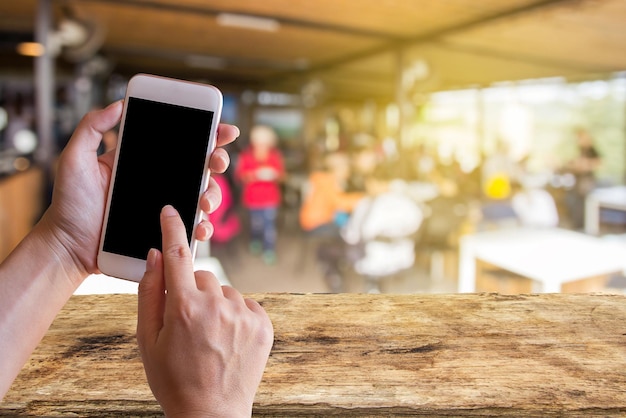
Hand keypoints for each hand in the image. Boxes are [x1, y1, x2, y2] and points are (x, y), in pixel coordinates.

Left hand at [37, 100, 238, 284]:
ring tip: (204, 201)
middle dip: (218, 160)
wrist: (69, 246)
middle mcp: (160, 181)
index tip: (222, 128)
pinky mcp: (166, 231)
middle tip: (216, 160)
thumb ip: (92, 128)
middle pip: (201, 166)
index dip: (207, 134)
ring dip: (213, 194)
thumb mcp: (74, 159)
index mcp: (144, 161)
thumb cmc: (69, 204)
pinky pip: (192, 227)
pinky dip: (203, 227)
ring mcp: (165, 207)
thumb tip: (118, 104)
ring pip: (203, 195)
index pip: (180, 142)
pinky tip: (200, 227)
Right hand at [137, 205, 273, 416]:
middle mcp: (217, 305)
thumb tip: (157, 255)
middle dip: (191, 290)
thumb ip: (149, 293)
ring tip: (209, 336)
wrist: (211, 413)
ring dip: (215, 303)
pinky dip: (236, 314)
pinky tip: (228, 339)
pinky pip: (245, 304)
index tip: (171, 209)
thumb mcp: (147, 340)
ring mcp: (244, 314)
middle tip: (187, 321)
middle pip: (202, 275)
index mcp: (183, 307)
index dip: (172, 227)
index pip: (177, 253)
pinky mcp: (264, 323)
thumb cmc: (173, 378)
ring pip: (224, 290)